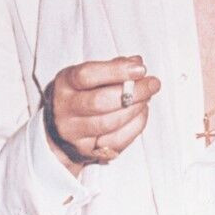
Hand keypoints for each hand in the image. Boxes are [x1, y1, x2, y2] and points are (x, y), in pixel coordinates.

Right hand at [43, 56, 160, 174]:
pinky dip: (135, 126)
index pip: (87, 75)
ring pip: (109, 123)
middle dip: (132, 92)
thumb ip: (113, 66)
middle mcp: (65, 109)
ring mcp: (73, 133)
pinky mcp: (86, 151)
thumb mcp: (89, 75)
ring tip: (148, 97)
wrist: (62, 130)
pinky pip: (116, 142)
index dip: (116, 71)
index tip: (140, 69)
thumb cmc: (81, 94)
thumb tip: (137, 63)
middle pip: (99, 102)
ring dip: (135, 109)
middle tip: (153, 84)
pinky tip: (141, 113)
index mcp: (65, 83)